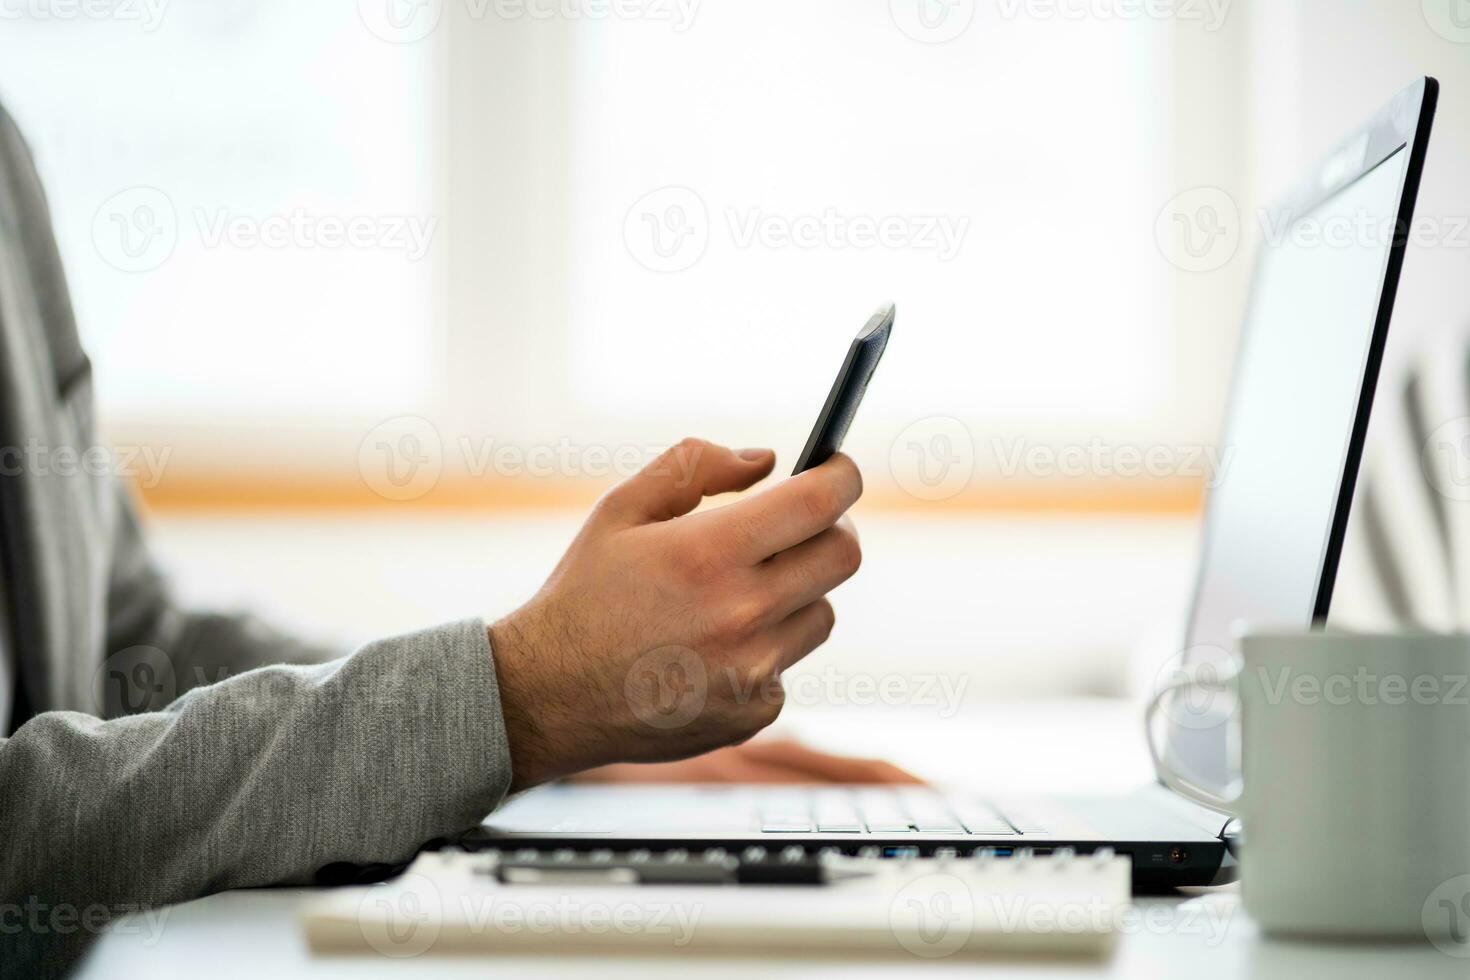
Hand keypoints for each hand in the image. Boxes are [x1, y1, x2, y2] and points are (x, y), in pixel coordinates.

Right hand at [489, 439, 863, 791]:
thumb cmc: (584, 594)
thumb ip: (694, 466)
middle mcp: (742, 614)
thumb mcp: (621, 509)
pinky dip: (765, 651)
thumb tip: (764, 461)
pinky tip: (711, 650)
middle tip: (795, 527)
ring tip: (733, 596)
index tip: (836, 469)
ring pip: (820, 612)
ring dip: (795, 594)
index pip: (821, 504)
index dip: (841, 476)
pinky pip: (788, 665)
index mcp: (710, 553)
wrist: (547, 697)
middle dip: (829, 530)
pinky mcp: (753, 713)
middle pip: (843, 556)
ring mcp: (752, 671)